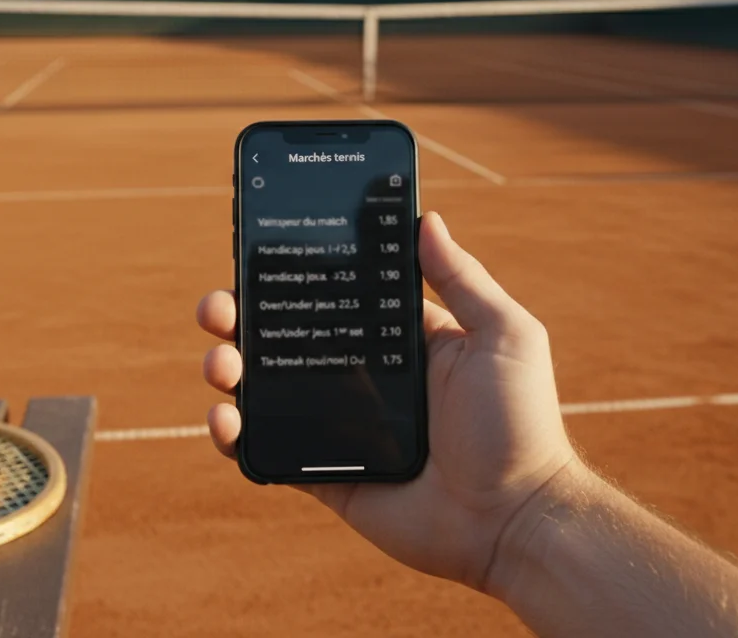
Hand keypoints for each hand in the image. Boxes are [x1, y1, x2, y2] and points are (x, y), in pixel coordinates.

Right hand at [196, 211, 575, 590]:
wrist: (514, 518)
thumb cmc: (520, 424)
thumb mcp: (504, 335)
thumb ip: (462, 279)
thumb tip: (425, 218)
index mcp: (400, 341)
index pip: (336, 295)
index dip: (296, 275)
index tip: (260, 251)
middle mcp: (364, 379)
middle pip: (286, 337)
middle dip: (242, 316)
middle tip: (218, 306)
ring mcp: (340, 429)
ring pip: (266, 390)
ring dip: (229, 369)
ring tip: (221, 362)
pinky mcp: (325, 476)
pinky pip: (267, 452)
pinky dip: (235, 435)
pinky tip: (225, 416)